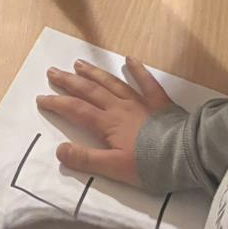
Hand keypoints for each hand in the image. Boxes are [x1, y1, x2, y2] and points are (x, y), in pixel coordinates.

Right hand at [36, 58, 174, 186]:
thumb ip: (86, 159)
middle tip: (53, 71)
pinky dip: (138, 70)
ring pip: (112, 83)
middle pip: (90, 91)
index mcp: (107, 123)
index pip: (76, 110)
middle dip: (69, 82)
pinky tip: (130, 59)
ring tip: (78, 63)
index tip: (41, 98)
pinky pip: (147, 83)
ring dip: (94, 73)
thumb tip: (59, 150)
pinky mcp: (159, 103)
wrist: (186, 155)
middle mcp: (119, 107)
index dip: (57, 103)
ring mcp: (140, 102)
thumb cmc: (150, 165)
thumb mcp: (115, 169)